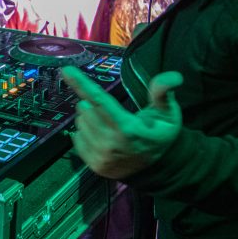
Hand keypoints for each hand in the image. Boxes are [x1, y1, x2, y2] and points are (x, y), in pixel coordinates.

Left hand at [61, 66, 182, 178]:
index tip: (65, 70)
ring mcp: (101, 156)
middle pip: (86, 109)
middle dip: (92, 103)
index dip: (81, 83)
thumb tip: (172, 75)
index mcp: (128, 129)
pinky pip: (76, 138)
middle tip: (110, 110)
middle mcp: (112, 143)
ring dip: (89, 118)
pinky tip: (102, 136)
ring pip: (80, 122)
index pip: (100, 100)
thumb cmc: (159, 134)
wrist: (158, 168)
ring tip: (108, 124)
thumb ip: (163, 93)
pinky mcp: (94, 165)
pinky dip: (85, 132)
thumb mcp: (168, 114)